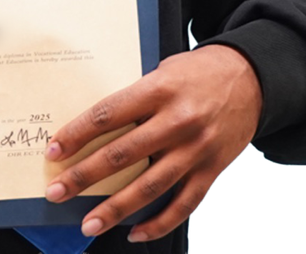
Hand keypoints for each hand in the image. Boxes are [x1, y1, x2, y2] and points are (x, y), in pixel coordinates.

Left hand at [44, 44, 261, 241]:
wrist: (252, 78)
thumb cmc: (195, 72)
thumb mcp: (160, 71)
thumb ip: (132, 98)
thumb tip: (91, 129)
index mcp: (157, 91)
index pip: (106, 116)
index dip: (76, 135)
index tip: (53, 151)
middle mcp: (177, 122)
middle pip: (122, 155)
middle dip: (84, 177)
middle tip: (57, 192)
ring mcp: (196, 149)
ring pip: (150, 186)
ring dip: (115, 209)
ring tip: (89, 224)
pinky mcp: (213, 170)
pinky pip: (184, 204)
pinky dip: (159, 222)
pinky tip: (135, 232)